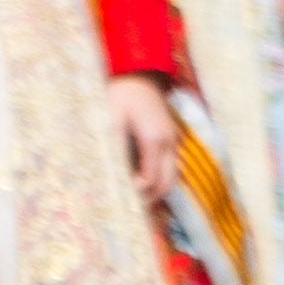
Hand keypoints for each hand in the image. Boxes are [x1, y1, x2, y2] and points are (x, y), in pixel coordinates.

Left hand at [113, 73, 180, 201]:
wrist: (139, 74)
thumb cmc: (120, 94)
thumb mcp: (111, 118)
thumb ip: (115, 145)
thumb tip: (114, 172)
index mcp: (154, 139)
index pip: (151, 179)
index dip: (137, 194)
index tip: (121, 202)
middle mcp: (169, 143)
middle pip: (167, 183)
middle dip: (150, 199)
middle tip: (128, 210)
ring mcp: (172, 141)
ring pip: (172, 177)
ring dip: (157, 191)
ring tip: (135, 203)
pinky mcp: (169, 139)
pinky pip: (170, 167)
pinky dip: (159, 179)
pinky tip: (141, 185)